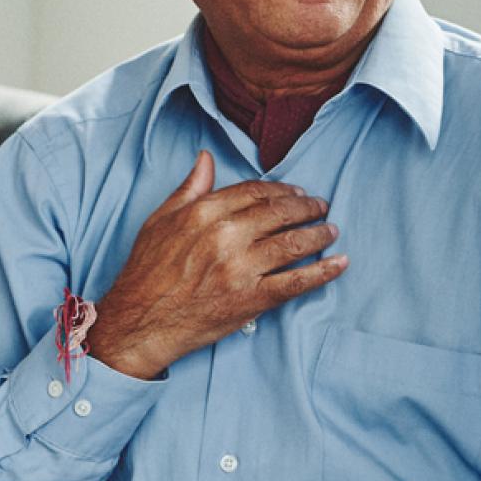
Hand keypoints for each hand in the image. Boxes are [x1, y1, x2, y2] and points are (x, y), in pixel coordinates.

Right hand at [89, 151, 346, 380]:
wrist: (140, 322)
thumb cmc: (147, 272)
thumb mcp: (160, 220)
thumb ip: (189, 189)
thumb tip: (206, 158)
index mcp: (204, 212)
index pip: (255, 192)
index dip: (282, 190)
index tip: (296, 193)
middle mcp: (226, 236)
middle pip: (279, 213)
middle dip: (307, 208)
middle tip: (321, 207)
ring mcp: (241, 268)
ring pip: (293, 244)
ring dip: (318, 234)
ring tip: (331, 230)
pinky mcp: (251, 299)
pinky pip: (296, 282)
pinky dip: (322, 272)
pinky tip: (340, 264)